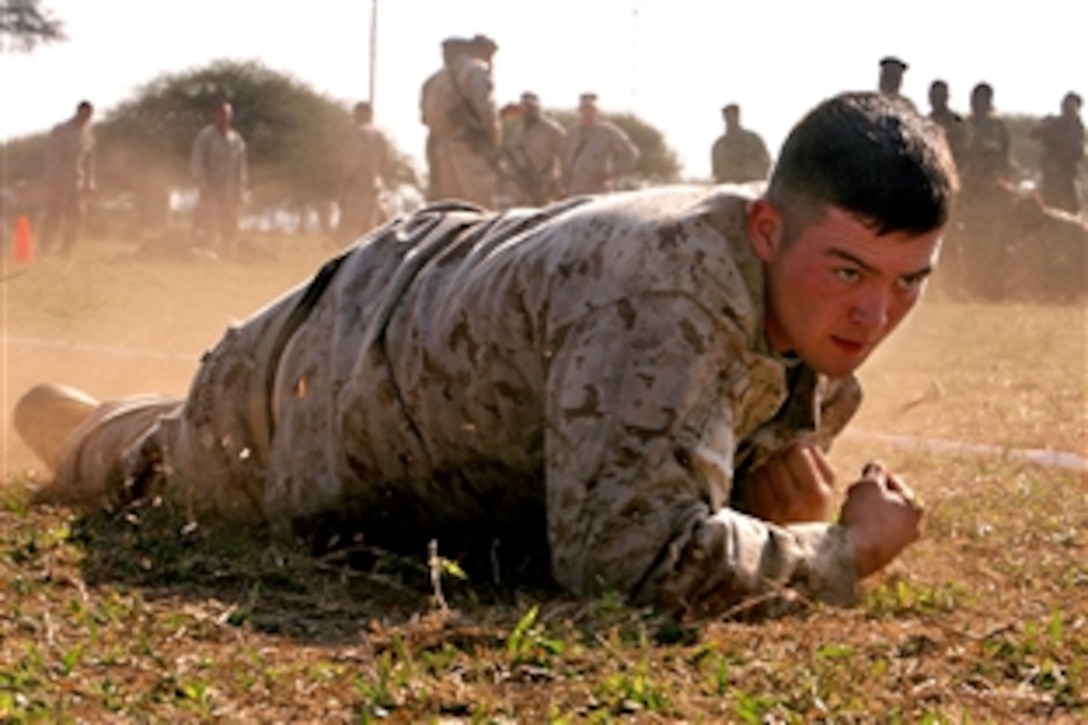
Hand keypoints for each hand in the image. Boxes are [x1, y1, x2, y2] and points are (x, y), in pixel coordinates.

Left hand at [740, 443, 835, 524]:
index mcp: (816, 493)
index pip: (797, 451)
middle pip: (777, 458)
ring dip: (767, 470)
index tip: (797, 454)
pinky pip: (751, 483)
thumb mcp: (828, 491)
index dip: (796, 448)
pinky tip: (767, 491)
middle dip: (780, 459)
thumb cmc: (814, 515)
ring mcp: (771, 507)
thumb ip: (819, 462)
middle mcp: (792, 500)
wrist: (799, 552)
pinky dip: (757, 482)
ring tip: (777, 481)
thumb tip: (803, 440)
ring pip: (762, 469)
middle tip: (786, 468)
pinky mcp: (755, 512)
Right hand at [839, 461, 924, 578]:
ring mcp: (901, 544)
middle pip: (887, 500)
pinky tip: (852, 528)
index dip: (871, 479)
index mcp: (915, 507)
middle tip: (854, 497)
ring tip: (851, 512)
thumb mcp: (868, 484)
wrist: (853, 553)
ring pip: (881, 517)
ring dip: (866, 512)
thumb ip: (875, 470)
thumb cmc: (865, 515)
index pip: (892, 481)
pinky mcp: (887, 556)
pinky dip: (864, 528)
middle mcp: (914, 527)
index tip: (858, 485)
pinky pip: (874, 533)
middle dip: (870, 497)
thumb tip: (877, 466)